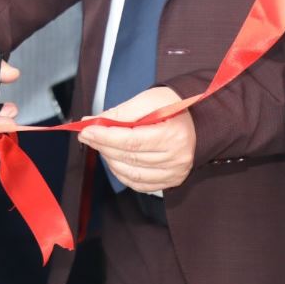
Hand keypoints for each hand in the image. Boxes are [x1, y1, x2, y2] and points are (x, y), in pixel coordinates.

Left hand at [78, 86, 195, 192]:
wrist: (198, 119)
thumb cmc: (174, 106)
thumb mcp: (150, 99)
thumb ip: (122, 112)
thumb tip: (94, 122)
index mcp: (174, 135)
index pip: (132, 141)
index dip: (105, 137)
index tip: (86, 130)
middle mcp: (177, 158)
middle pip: (130, 157)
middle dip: (103, 145)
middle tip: (87, 135)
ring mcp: (175, 172)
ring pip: (131, 173)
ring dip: (110, 159)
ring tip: (101, 144)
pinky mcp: (171, 180)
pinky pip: (139, 184)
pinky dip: (121, 173)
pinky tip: (114, 159)